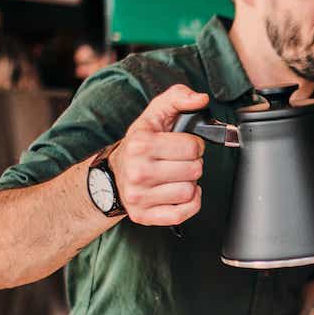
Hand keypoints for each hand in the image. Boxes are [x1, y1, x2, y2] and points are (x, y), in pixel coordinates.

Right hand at [109, 85, 208, 225]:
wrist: (113, 174)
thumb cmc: (139, 144)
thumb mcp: (154, 114)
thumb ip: (178, 97)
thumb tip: (200, 99)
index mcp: (141, 144)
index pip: (193, 147)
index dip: (195, 145)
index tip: (184, 146)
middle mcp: (137, 171)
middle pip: (194, 170)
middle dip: (192, 164)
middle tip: (178, 162)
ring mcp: (139, 196)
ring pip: (190, 192)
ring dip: (189, 184)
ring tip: (175, 176)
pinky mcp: (143, 216)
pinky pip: (183, 213)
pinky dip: (189, 203)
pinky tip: (178, 192)